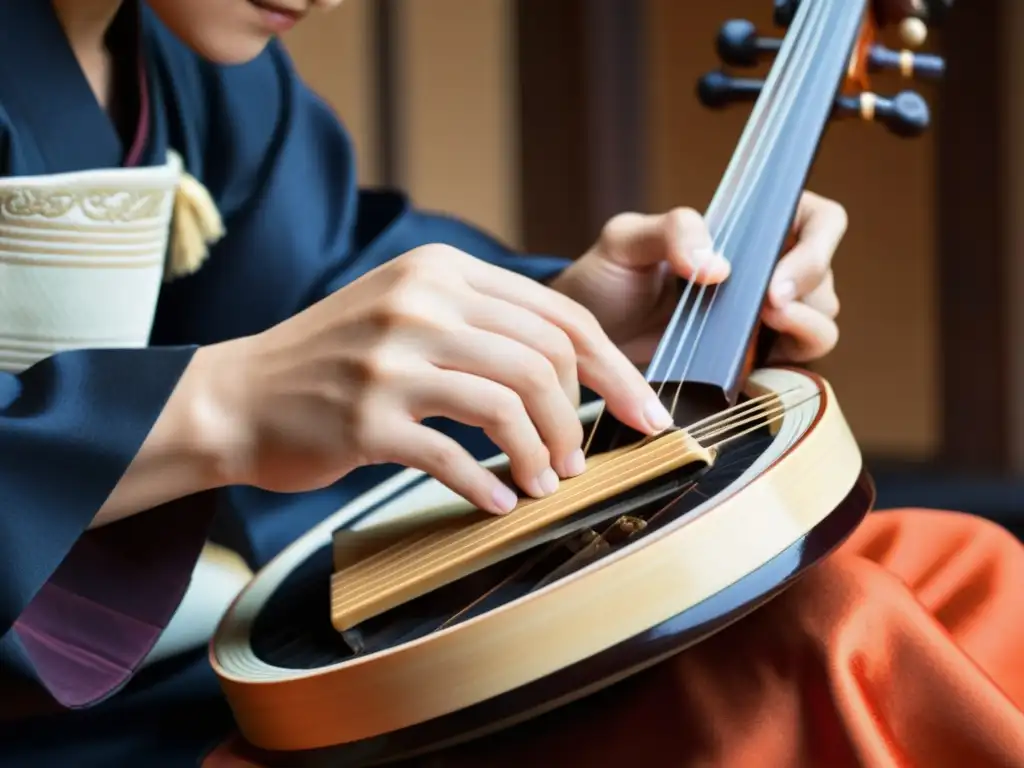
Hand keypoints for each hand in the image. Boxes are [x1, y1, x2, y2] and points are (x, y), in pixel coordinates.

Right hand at [205, 246, 673, 515]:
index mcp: (438, 271)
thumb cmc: (333, 361)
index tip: (639, 410)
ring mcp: (389, 360)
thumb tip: (568, 366)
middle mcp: (417, 303)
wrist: (237, 395)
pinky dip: (489, 484)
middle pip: (543, 359)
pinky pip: (454, 456)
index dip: (611, 368)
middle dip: (584, 416)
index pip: (555, 314)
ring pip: (509, 405)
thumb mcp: (404, 311)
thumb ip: (478, 322)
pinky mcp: (366, 418)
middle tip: (583, 460)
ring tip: (547, 482)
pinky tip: (501, 501)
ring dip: (542, 454)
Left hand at [549, 191, 846, 364]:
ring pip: (819, 325)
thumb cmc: (606, 279)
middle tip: (766, 309)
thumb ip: (671, 231)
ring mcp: (762, 323)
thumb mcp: (625, 241)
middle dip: (807, 295)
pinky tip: (751, 371)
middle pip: (824, 280)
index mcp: (748, 232)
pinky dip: (785, 372)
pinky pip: (793, 371)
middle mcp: (765, 275)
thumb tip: (719, 267)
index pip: (818, 221)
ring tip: (761, 333)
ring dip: (804, 331)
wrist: (584, 341)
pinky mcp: (751, 366)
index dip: (816, 246)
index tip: (775, 279)